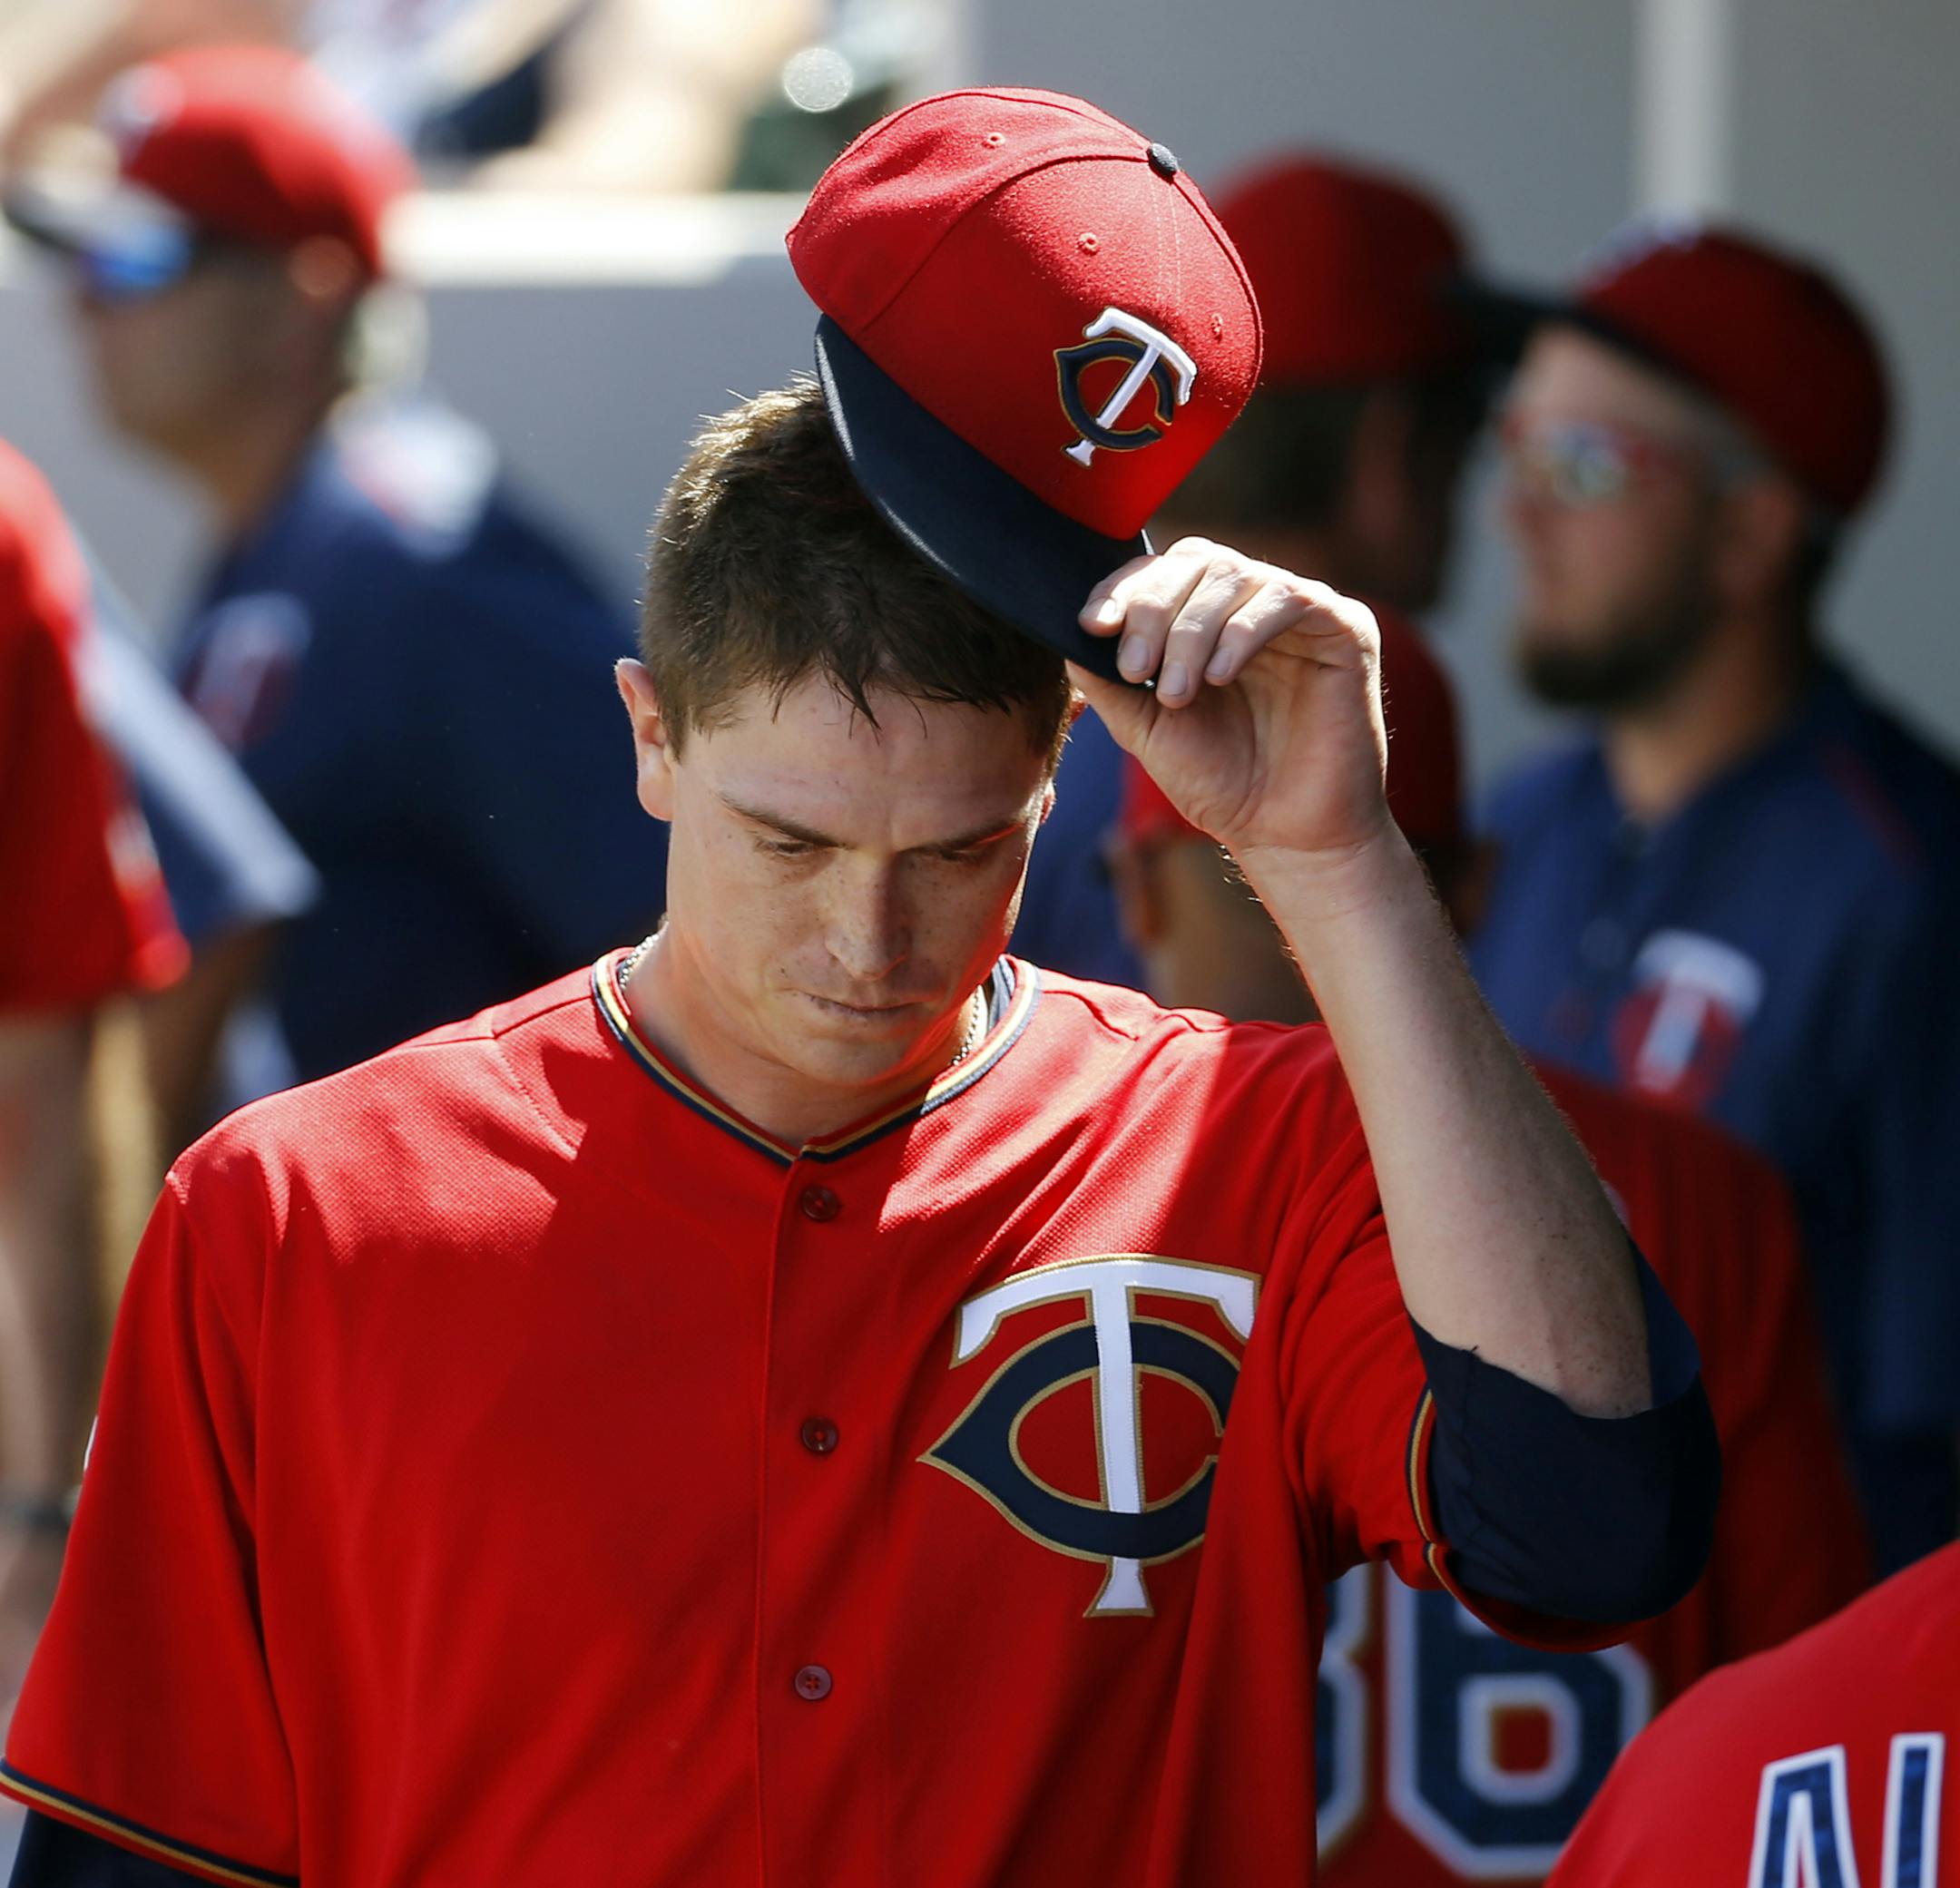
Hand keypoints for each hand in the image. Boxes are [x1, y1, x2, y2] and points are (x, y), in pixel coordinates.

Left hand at [1069, 537, 1395, 861]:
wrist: (1284, 837)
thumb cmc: (1221, 785)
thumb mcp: (1145, 728)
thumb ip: (1108, 681)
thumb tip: (1070, 632)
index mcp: (1207, 621)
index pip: (1162, 572)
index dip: (1122, 588)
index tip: (1091, 624)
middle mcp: (1253, 606)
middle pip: (1196, 561)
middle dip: (1153, 611)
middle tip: (1135, 668)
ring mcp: (1299, 613)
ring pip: (1235, 576)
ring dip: (1192, 631)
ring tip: (1177, 693)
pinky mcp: (1344, 627)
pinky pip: (1289, 599)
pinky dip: (1243, 632)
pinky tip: (1219, 676)